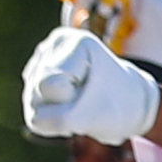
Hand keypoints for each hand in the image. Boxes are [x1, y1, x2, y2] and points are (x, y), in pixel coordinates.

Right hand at [20, 25, 156, 144]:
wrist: (128, 102)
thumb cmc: (117, 105)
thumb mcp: (94, 115)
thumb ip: (59, 119)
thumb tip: (33, 119)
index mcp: (76, 42)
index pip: (52, 87)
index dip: (72, 100)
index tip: (95, 93)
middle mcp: (55, 44)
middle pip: (38, 92)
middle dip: (63, 107)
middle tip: (88, 100)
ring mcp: (43, 58)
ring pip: (32, 102)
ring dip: (58, 113)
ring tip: (81, 103)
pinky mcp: (36, 74)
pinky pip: (34, 110)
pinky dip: (53, 114)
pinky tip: (71, 104)